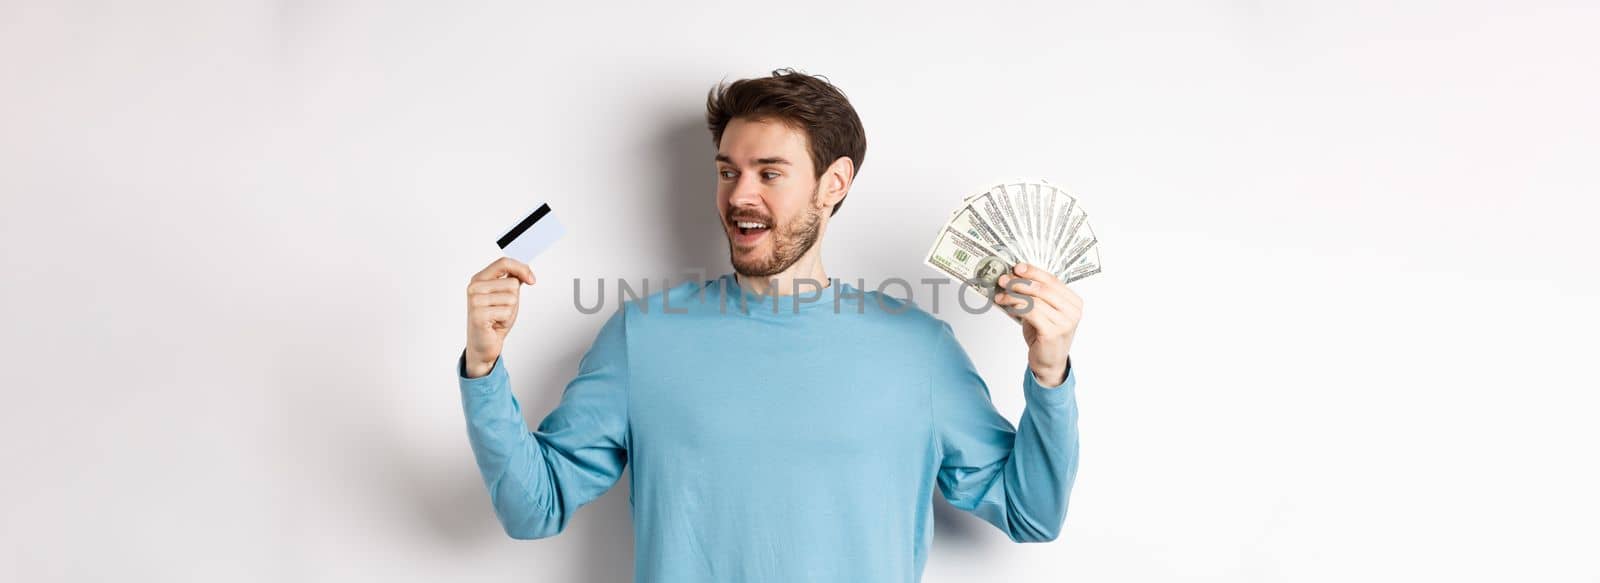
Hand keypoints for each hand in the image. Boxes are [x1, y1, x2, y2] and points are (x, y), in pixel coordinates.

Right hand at [464, 257, 536, 377]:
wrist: (484, 344)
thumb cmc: (494, 320)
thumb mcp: (506, 296)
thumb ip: (512, 281)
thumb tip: (525, 271)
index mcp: (479, 279)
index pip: (503, 263)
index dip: (522, 269)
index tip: (532, 280)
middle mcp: (474, 287)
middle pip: (512, 283)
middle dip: (514, 299)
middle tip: (501, 310)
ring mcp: (475, 300)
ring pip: (511, 298)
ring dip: (510, 310)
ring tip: (498, 317)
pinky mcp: (478, 315)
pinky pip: (507, 312)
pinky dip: (506, 320)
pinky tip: (495, 324)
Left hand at [992, 263, 1083, 386]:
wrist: (1049, 362)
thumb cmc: (1045, 335)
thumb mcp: (1044, 311)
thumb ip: (1037, 295)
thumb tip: (1016, 276)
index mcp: (1074, 302)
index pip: (1053, 280)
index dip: (1034, 272)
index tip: (1018, 267)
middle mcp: (1072, 311)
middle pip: (1043, 288)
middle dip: (1021, 282)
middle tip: (1005, 279)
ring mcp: (1065, 322)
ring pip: (1035, 300)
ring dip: (1014, 295)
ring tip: (1001, 294)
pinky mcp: (1052, 333)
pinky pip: (1030, 313)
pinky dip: (1016, 306)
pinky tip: (1007, 305)